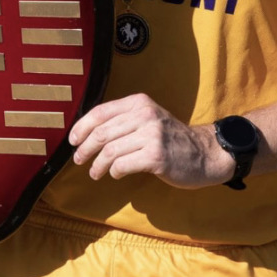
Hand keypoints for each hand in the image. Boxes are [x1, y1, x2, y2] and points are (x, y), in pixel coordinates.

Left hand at [68, 93, 233, 188]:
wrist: (203, 153)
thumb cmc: (170, 139)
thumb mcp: (148, 118)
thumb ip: (123, 120)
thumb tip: (88, 131)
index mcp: (139, 102)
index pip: (101, 112)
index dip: (81, 127)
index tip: (73, 140)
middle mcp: (145, 114)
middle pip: (102, 132)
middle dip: (85, 148)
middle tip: (78, 160)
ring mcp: (151, 135)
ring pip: (109, 150)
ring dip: (97, 165)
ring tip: (95, 173)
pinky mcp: (156, 156)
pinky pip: (123, 165)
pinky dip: (114, 172)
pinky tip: (115, 174)